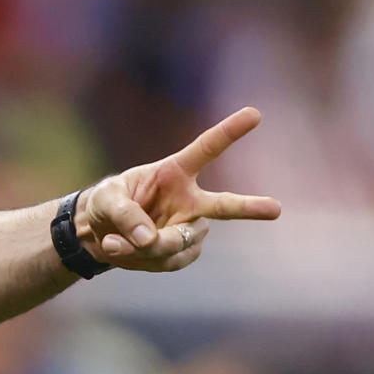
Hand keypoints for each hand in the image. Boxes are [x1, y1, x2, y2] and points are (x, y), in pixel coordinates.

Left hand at [78, 107, 280, 270]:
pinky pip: (168, 261)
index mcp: (174, 173)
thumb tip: (150, 239)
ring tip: (114, 241)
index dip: (229, 131)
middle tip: (276, 209)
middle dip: (249, 208)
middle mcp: (189, 200)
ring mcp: (187, 229)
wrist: (97, 233)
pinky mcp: (180, 253)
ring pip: (179, 243)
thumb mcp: (106, 199)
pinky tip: (122, 250)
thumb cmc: (105, 204)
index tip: (254, 113)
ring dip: (146, 246)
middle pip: (223, 206)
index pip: (206, 149)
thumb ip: (126, 215)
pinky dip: (140, 259)